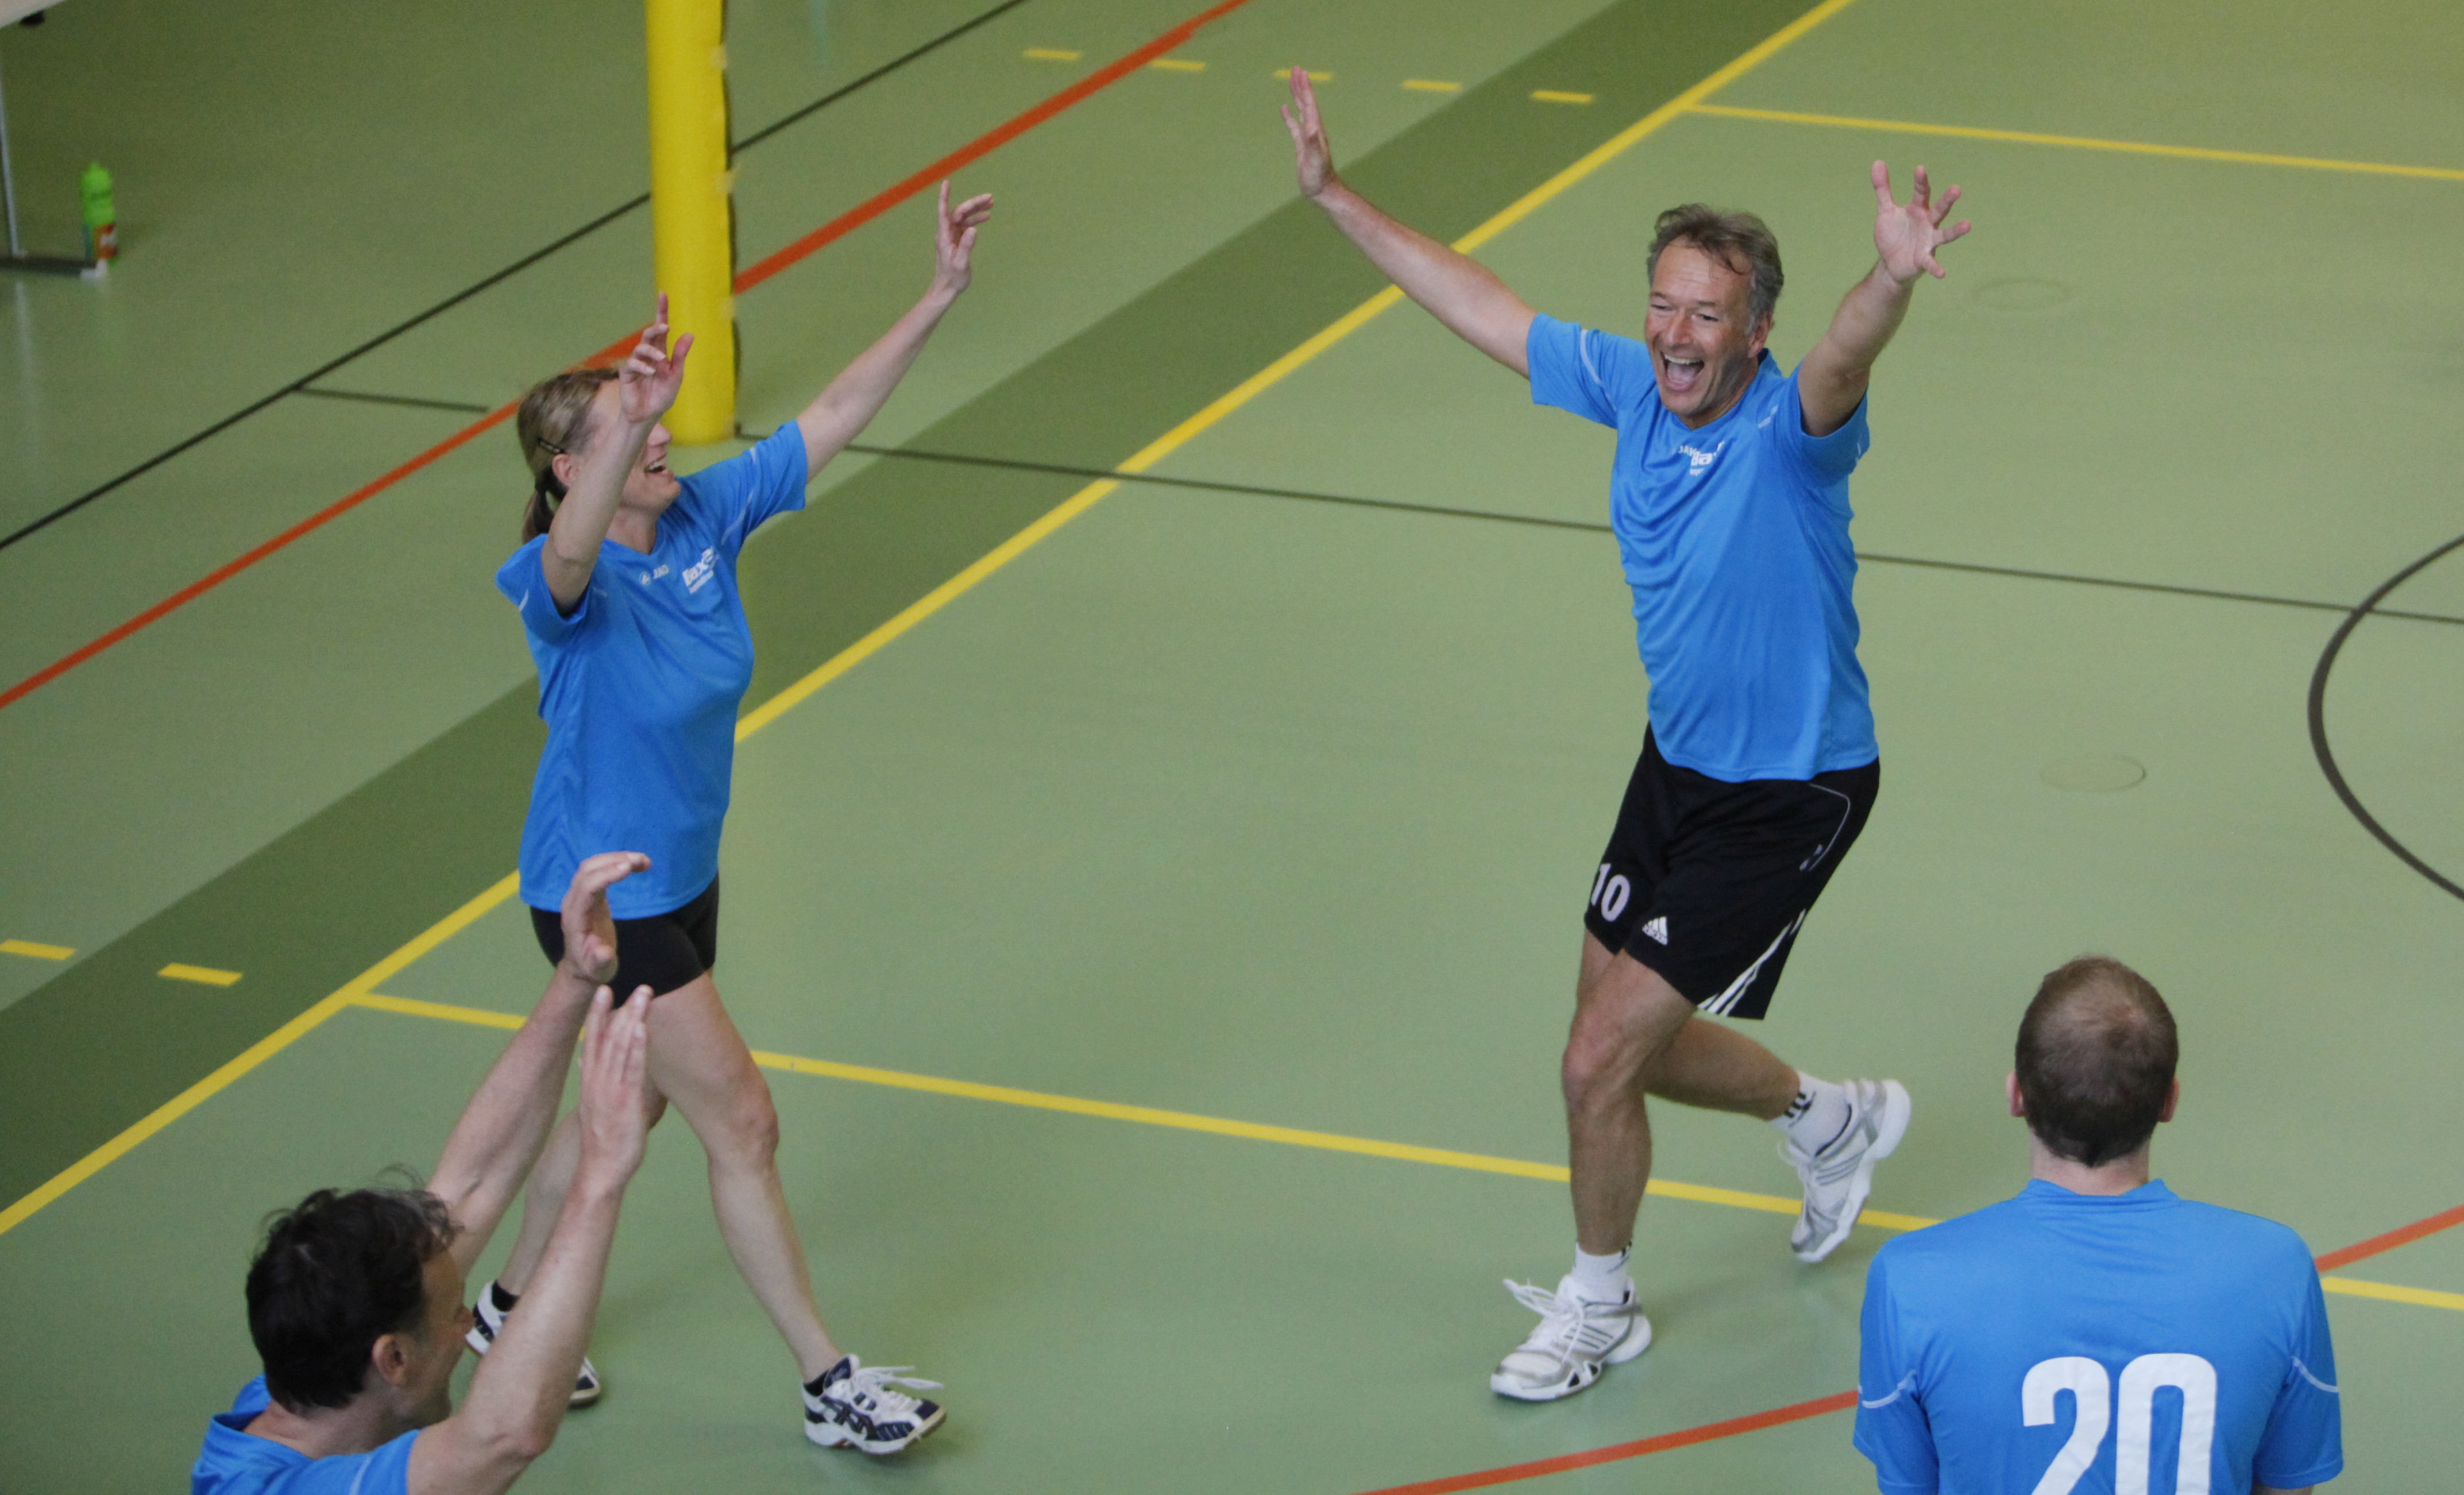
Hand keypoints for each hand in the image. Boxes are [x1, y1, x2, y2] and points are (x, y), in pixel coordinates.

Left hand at [557, 852, 650, 986]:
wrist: (583, 967)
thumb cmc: (593, 968)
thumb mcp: (598, 970)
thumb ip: (600, 960)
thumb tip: (603, 951)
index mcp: (575, 918)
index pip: (587, 887)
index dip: (606, 875)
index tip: (629, 868)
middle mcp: (572, 902)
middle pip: (588, 870)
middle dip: (614, 860)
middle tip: (643, 861)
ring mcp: (578, 896)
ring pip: (592, 866)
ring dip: (616, 858)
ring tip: (644, 861)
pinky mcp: (587, 894)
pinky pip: (597, 871)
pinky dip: (614, 862)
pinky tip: (633, 864)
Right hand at [575, 985, 654, 1181]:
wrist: (600, 1171)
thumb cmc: (604, 1142)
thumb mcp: (596, 1108)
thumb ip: (597, 1083)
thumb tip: (590, 1064)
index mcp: (590, 1082)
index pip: (592, 1042)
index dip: (596, 1015)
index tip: (602, 990)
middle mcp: (597, 1082)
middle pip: (606, 1038)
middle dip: (618, 1009)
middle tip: (632, 983)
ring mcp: (610, 1091)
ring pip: (620, 1048)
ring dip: (632, 1019)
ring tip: (642, 995)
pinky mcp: (625, 1102)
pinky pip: (631, 1071)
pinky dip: (636, 1048)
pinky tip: (642, 1029)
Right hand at [618, 293, 694, 422]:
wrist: (648, 415)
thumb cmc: (662, 396)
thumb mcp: (675, 375)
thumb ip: (680, 356)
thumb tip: (689, 334)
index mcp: (661, 353)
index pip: (661, 329)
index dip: (661, 311)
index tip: (663, 294)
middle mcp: (648, 355)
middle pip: (649, 334)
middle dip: (656, 328)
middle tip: (665, 327)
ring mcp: (636, 362)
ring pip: (641, 348)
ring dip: (651, 351)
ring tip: (661, 360)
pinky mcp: (626, 373)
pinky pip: (632, 364)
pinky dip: (642, 366)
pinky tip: (650, 372)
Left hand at [931, 181, 993, 298]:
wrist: (947, 288)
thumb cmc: (952, 278)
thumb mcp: (961, 263)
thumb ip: (966, 246)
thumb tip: (973, 228)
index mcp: (944, 236)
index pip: (943, 212)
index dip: (944, 197)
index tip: (946, 183)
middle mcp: (946, 233)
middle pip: (958, 211)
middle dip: (973, 203)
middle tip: (989, 198)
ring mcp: (951, 235)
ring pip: (963, 216)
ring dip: (976, 209)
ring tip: (991, 203)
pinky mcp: (957, 239)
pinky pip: (966, 224)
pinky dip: (976, 219)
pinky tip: (986, 216)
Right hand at [1280, 67, 1335, 198]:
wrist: (1322, 190)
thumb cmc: (1319, 177)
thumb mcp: (1315, 159)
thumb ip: (1312, 142)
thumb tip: (1310, 126)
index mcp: (1316, 130)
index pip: (1310, 104)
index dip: (1305, 88)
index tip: (1300, 73)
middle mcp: (1313, 130)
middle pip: (1306, 102)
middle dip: (1301, 86)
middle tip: (1295, 69)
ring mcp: (1307, 137)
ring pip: (1301, 110)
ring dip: (1296, 95)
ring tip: (1291, 82)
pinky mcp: (1301, 145)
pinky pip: (1294, 125)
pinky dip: (1289, 115)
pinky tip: (1284, 108)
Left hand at [1871, 161, 1969, 283]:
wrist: (1890, 262)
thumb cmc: (1893, 234)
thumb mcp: (1885, 211)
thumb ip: (1883, 189)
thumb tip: (1877, 162)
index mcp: (1918, 209)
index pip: (1921, 192)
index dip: (1920, 182)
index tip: (1919, 168)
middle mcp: (1928, 223)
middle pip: (1940, 209)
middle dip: (1947, 200)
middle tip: (1956, 189)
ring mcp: (1928, 241)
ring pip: (1945, 234)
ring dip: (1956, 231)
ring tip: (1967, 225)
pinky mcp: (1924, 259)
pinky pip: (1931, 263)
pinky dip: (1936, 268)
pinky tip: (1942, 273)